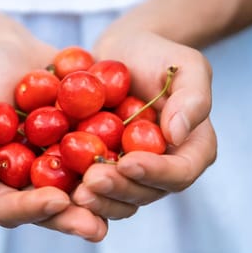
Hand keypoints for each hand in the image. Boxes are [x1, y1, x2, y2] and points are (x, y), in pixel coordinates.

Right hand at [0, 34, 107, 241]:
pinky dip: (115, 169)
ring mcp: (51, 167)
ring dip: (99, 203)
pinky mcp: (76, 148)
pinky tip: (137, 169)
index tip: (56, 201)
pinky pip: (95, 163)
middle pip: (46, 212)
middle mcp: (23, 181)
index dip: (30, 210)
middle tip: (96, 226)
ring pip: (77, 195)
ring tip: (124, 204)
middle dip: (71, 220)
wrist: (8, 49)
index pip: (5, 208)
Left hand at [72, 29, 216, 219]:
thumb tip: (178, 135)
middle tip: (93, 179)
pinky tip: (59, 188)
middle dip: (120, 189)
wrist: (120, 52)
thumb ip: (192, 98)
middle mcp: (163, 169)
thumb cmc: (156, 55)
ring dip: (99, 199)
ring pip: (119, 200)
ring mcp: (131, 174)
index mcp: (191, 149)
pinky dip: (78, 191)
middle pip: (147, 192)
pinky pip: (94, 189)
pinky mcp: (104, 169)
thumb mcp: (184, 65)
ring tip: (76, 191)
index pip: (180, 172)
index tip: (128, 162)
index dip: (156, 173)